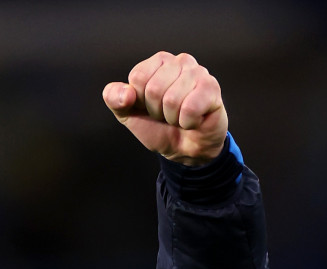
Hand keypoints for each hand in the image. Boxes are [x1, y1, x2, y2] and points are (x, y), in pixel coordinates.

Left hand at [103, 52, 227, 165]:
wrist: (183, 148)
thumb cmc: (157, 126)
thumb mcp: (127, 113)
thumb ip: (115, 99)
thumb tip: (126, 94)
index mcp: (158, 62)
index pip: (138, 77)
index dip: (140, 100)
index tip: (150, 106)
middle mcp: (180, 61)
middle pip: (154, 89)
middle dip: (157, 111)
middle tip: (167, 114)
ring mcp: (198, 72)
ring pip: (172, 100)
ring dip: (173, 118)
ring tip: (180, 116)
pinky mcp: (212, 88)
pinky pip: (190, 108)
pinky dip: (187, 122)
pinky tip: (193, 120)